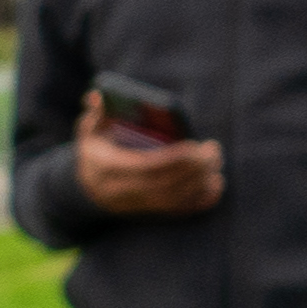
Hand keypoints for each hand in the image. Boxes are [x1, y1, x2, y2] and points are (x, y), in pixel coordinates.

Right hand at [74, 94, 224, 217]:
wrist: (89, 187)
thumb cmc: (97, 150)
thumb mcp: (91, 129)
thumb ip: (97, 112)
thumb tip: (98, 95)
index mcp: (108, 167)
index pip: (144, 167)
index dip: (172, 159)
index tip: (194, 145)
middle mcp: (121, 191)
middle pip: (164, 184)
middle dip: (193, 168)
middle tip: (213, 151)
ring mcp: (137, 204)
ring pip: (175, 198)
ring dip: (200, 182)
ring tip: (215, 161)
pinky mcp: (152, 212)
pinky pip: (179, 210)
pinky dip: (201, 199)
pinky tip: (216, 184)